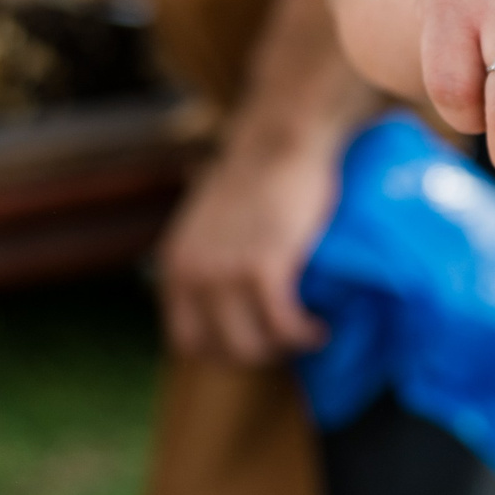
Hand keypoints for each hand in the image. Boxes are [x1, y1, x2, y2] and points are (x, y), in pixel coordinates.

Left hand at [161, 125, 337, 364]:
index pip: (186, 343)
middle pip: (222, 352)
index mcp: (175, 265)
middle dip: (259, 354)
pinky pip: (284, 326)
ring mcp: (225, 272)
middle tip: (287, 341)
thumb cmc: (254, 178)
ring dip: (284, 348)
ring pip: (253, 346)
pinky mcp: (264, 267)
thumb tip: (224, 300)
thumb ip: (206, 260)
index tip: (255, 341)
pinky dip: (304, 333)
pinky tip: (319, 326)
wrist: (279, 141)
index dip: (223, 351)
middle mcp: (193, 273)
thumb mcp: (208, 224)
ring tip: (307, 334)